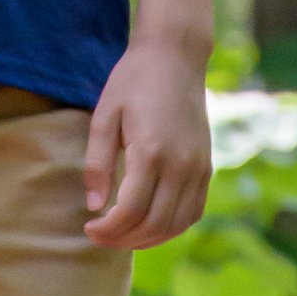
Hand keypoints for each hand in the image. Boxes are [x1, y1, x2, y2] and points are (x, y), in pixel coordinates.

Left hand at [83, 38, 211, 247]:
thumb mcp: (104, 116)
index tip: (89, 228)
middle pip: (154, 224)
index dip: (108, 229)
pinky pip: (194, 211)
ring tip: (122, 235)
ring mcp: (198, 167)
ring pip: (177, 224)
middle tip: (100, 236)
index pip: (131, 211)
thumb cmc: (133, 81)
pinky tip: (150, 224)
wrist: (176, 56)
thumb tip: (95, 206)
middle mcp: (181, 164)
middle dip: (124, 239)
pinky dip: (172, 227)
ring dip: (148, 238)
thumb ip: (97, 164)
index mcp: (151, 151)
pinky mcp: (207, 166)